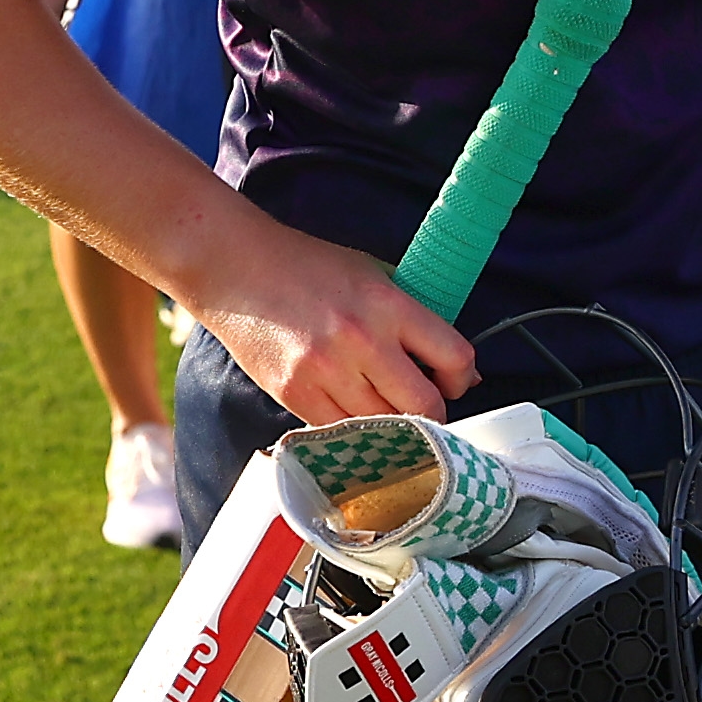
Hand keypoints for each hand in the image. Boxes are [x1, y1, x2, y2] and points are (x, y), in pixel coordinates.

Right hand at [183, 218, 478, 421]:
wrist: (238, 268)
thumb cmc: (311, 268)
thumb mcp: (375, 275)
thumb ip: (416, 317)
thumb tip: (460, 368)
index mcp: (389, 305)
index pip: (453, 356)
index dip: (462, 378)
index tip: (456, 382)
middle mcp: (362, 341)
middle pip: (423, 404)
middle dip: (435, 412)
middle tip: (427, 406)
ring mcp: (325, 372)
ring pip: (382, 426)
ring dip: (394, 426)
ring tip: (390, 410)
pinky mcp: (293, 394)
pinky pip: (340, 432)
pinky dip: (355, 430)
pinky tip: (356, 414)